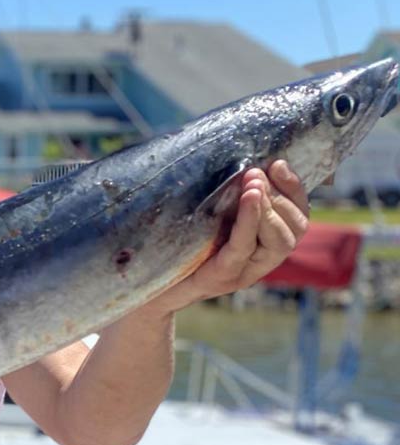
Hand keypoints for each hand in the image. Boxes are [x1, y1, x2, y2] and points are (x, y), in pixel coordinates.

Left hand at [153, 160, 309, 312]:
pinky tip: (248, 198)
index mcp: (262, 245)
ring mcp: (243, 272)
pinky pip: (244, 246)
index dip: (295, 189)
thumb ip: (225, 197)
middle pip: (295, 229)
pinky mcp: (222, 277)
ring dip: (268, 206)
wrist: (146, 290)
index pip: (297, 217)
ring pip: (278, 241)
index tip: (278, 163)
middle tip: (257, 172)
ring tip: (253, 183)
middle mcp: (259, 262)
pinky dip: (249, 220)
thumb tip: (232, 154)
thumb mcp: (206, 218)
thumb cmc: (176, 249)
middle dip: (282, 196)